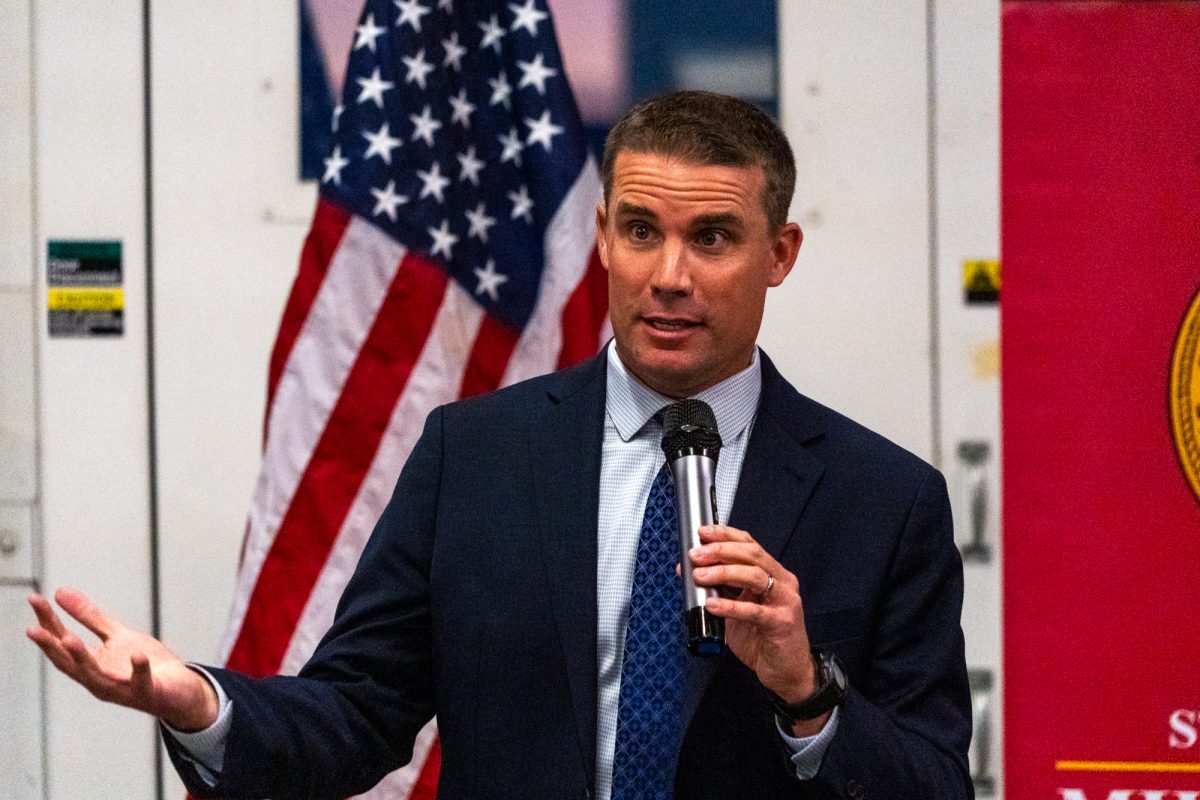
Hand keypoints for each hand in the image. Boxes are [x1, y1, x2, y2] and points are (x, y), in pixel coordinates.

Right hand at [27, 587, 219, 731]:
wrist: (179, 689)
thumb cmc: (144, 664)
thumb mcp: (115, 636)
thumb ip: (90, 617)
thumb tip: (60, 592)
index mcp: (91, 666)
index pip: (62, 644)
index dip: (47, 623)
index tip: (34, 600)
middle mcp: (100, 681)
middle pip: (70, 664)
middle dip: (51, 646)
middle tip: (33, 629)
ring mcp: (123, 689)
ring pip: (97, 677)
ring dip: (82, 659)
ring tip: (68, 639)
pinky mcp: (148, 691)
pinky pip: (141, 681)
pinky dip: (139, 669)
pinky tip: (137, 655)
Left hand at [689, 525, 828, 734]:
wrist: (786, 670)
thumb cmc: (762, 638)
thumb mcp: (737, 608)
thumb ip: (719, 589)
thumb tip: (690, 571)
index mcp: (773, 573)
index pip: (749, 544)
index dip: (725, 535)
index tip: (702, 533)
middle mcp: (783, 581)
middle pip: (751, 554)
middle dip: (720, 551)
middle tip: (696, 555)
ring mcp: (785, 601)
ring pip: (754, 576)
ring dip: (722, 572)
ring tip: (699, 576)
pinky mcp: (782, 622)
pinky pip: (754, 611)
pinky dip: (730, 606)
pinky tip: (712, 605)